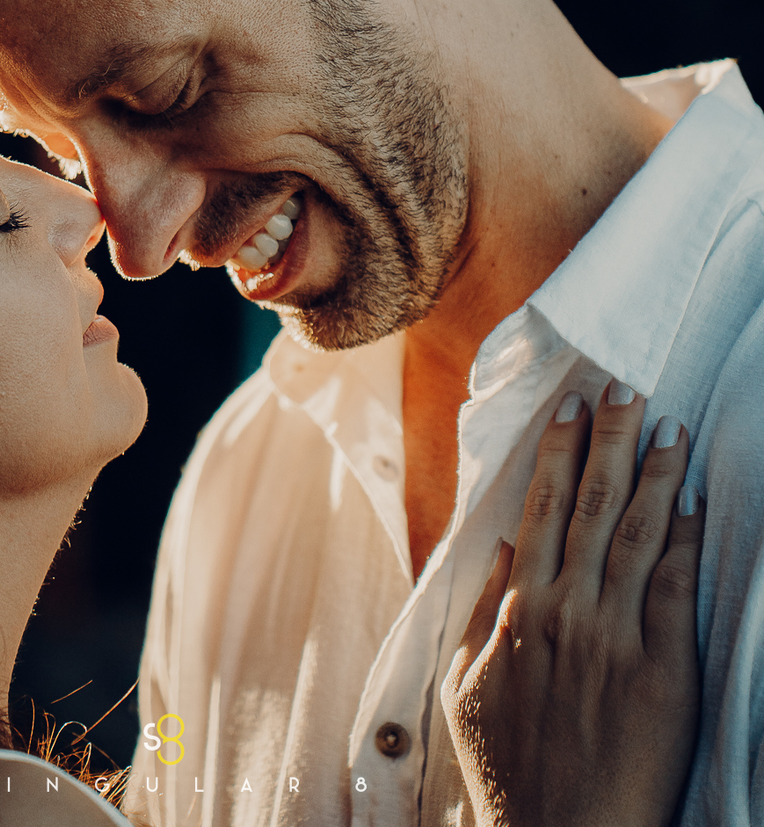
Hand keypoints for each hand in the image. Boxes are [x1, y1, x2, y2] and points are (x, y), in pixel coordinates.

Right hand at [441, 382, 704, 826]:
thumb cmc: (508, 775)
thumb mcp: (467, 690)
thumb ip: (483, 613)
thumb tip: (501, 546)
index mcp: (520, 611)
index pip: (543, 508)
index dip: (560, 452)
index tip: (572, 406)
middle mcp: (567, 611)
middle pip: (592, 505)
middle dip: (610, 439)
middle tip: (625, 386)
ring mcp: (615, 639)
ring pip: (638, 534)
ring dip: (655, 474)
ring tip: (669, 427)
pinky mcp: (663, 672)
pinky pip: (674, 590)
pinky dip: (684, 541)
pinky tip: (694, 503)